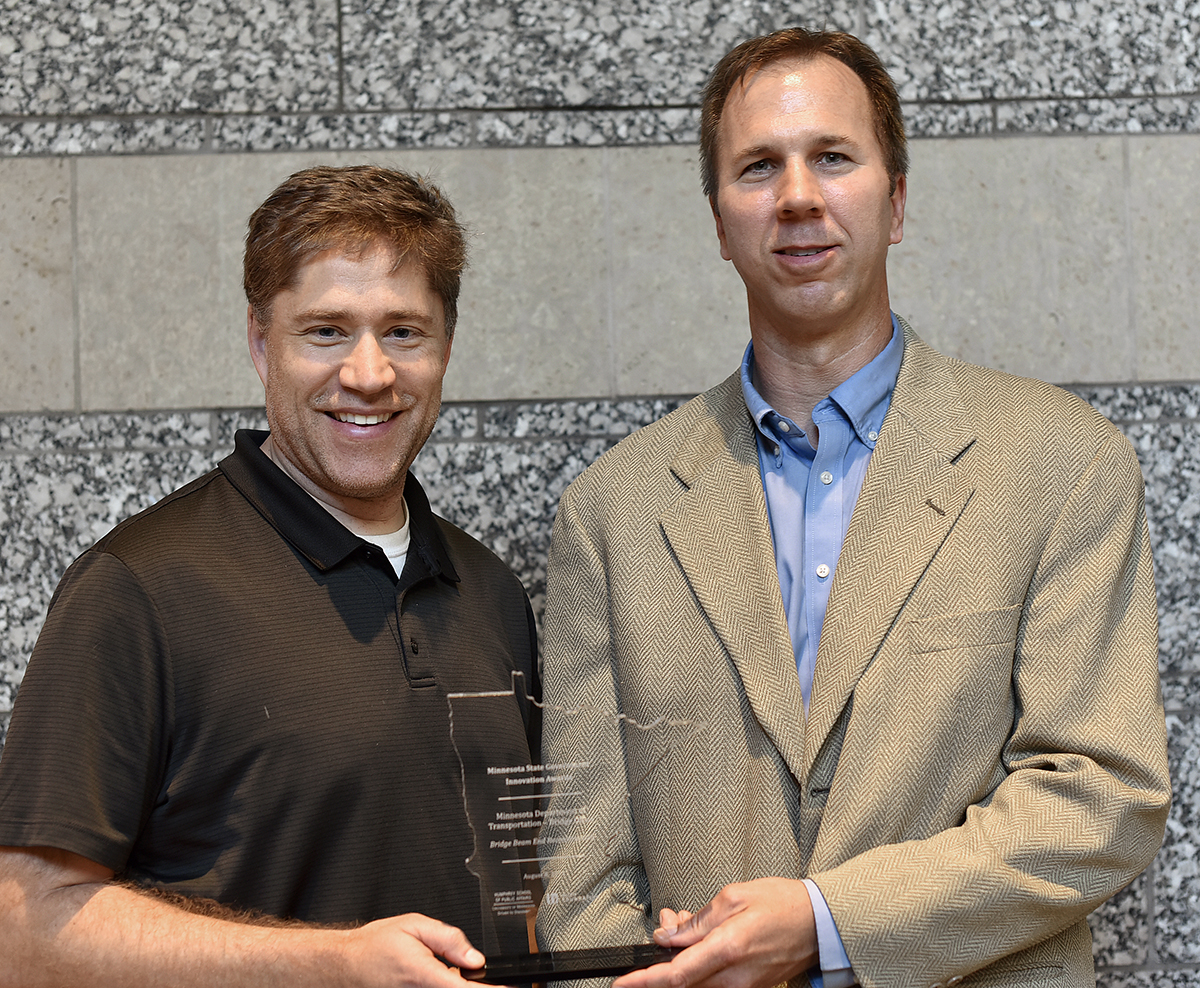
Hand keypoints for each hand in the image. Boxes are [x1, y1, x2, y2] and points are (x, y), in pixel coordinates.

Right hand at [341, 913, 485, 987]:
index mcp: (423, 975)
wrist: (345, 965)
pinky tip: (443, 979)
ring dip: (458, 986)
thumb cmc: (374, 946)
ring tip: (454, 971)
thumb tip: (475, 957)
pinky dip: (445, 987)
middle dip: (474, 986)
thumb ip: (448, 938)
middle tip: (479, 974)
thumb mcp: (414, 925)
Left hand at [613, 878, 817, 987]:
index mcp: (727, 950)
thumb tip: (669, 936)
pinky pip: (713, 981)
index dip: (644, 981)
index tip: (622, 982)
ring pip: (696, 981)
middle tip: (668, 922)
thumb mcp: (734, 897)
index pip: (675, 975)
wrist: (820, 923)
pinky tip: (703, 936)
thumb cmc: (782, 904)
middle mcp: (734, 977)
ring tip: (687, 922)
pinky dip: (700, 961)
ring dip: (682, 956)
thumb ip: (698, 920)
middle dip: (664, 956)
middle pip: (681, 981)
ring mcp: (743, 987)